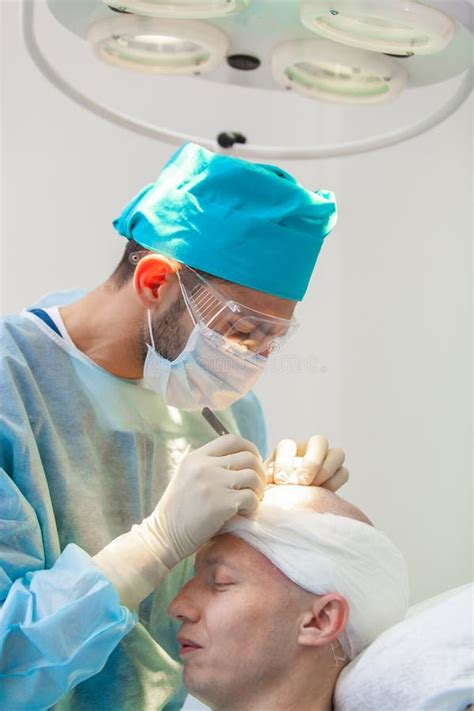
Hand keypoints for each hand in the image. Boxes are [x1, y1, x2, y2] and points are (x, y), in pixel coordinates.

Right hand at [144, 434, 266, 568]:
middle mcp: (204, 466)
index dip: (249, 449)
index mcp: (195, 457)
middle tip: (256, 487)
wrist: (163, 537)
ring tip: (250, 501)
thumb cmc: (179, 511)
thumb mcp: (187, 477)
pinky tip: (243, 513)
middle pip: (248, 457)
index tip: (253, 464)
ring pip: (253, 476)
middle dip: (259, 471)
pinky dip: (253, 507)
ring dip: (258, 490)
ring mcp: (213, 484)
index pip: (231, 440)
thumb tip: (242, 458)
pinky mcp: (220, 504)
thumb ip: (209, 465)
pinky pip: (251, 498)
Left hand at [264, 436, 347, 490]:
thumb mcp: (265, 485)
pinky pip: (343, 472)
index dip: (284, 462)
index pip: (288, 445)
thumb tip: (273, 480)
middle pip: (320, 441)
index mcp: (287, 448)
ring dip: (327, 470)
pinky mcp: (337, 474)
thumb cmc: (272, 493)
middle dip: (312, 462)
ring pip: (338, 454)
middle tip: (301, 482)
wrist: (284, 504)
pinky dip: (334, 482)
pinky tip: (322, 493)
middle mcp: (308, 449)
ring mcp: (326, 460)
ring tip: (314, 487)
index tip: (280, 482)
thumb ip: (267, 480)